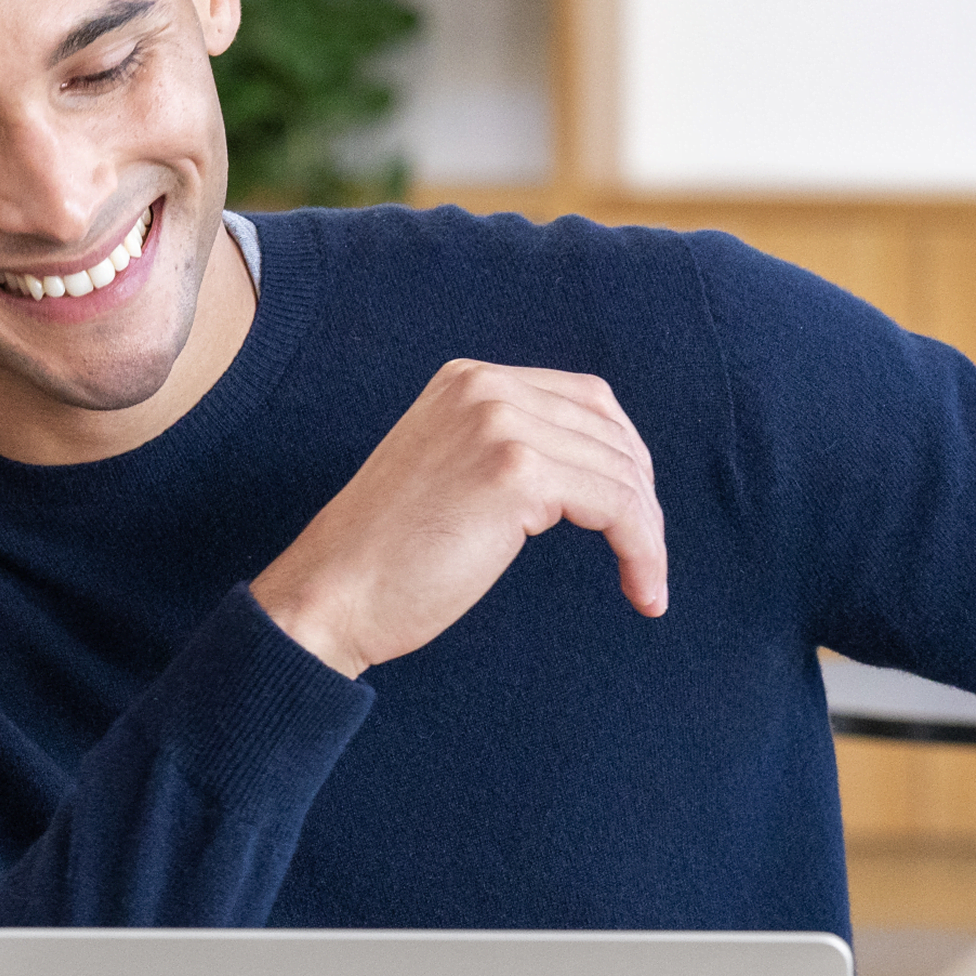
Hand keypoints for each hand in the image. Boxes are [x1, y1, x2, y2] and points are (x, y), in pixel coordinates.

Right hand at [250, 360, 667, 678]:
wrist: (328, 596)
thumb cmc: (385, 558)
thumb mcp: (448, 475)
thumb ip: (504, 452)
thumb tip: (594, 472)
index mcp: (468, 380)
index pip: (585, 399)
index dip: (623, 457)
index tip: (634, 514)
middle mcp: (484, 387)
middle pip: (610, 431)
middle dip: (642, 496)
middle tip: (647, 557)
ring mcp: (498, 424)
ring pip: (620, 472)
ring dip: (648, 533)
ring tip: (647, 585)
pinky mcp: (514, 472)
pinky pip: (616, 506)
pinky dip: (642, 550)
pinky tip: (642, 591)